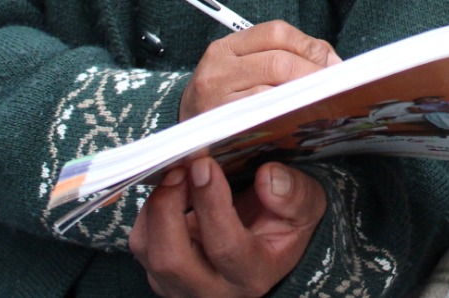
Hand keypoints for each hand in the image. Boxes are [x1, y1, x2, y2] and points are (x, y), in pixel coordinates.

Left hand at [130, 158, 324, 297]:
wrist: (267, 246)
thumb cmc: (285, 224)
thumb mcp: (306, 207)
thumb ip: (293, 194)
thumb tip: (267, 177)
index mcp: (252, 274)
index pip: (224, 246)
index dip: (211, 202)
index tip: (205, 164)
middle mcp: (212, 290)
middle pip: (171, 259)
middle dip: (168, 206)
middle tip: (181, 167)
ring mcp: (180, 286)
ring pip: (149, 250)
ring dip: (156, 204)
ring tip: (178, 172)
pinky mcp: (161, 275)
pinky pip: (141, 243)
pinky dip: (150, 209)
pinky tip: (172, 188)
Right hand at [181, 21, 338, 120]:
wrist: (186, 131)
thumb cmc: (227, 96)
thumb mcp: (247, 66)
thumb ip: (287, 56)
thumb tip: (332, 62)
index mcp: (227, 46)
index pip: (276, 33)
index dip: (309, 46)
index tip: (332, 63)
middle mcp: (217, 68)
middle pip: (278, 62)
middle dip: (313, 74)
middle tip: (335, 88)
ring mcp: (215, 99)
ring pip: (271, 91)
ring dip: (304, 98)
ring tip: (323, 104)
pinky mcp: (218, 127)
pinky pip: (260, 118)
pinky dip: (286, 117)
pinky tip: (301, 120)